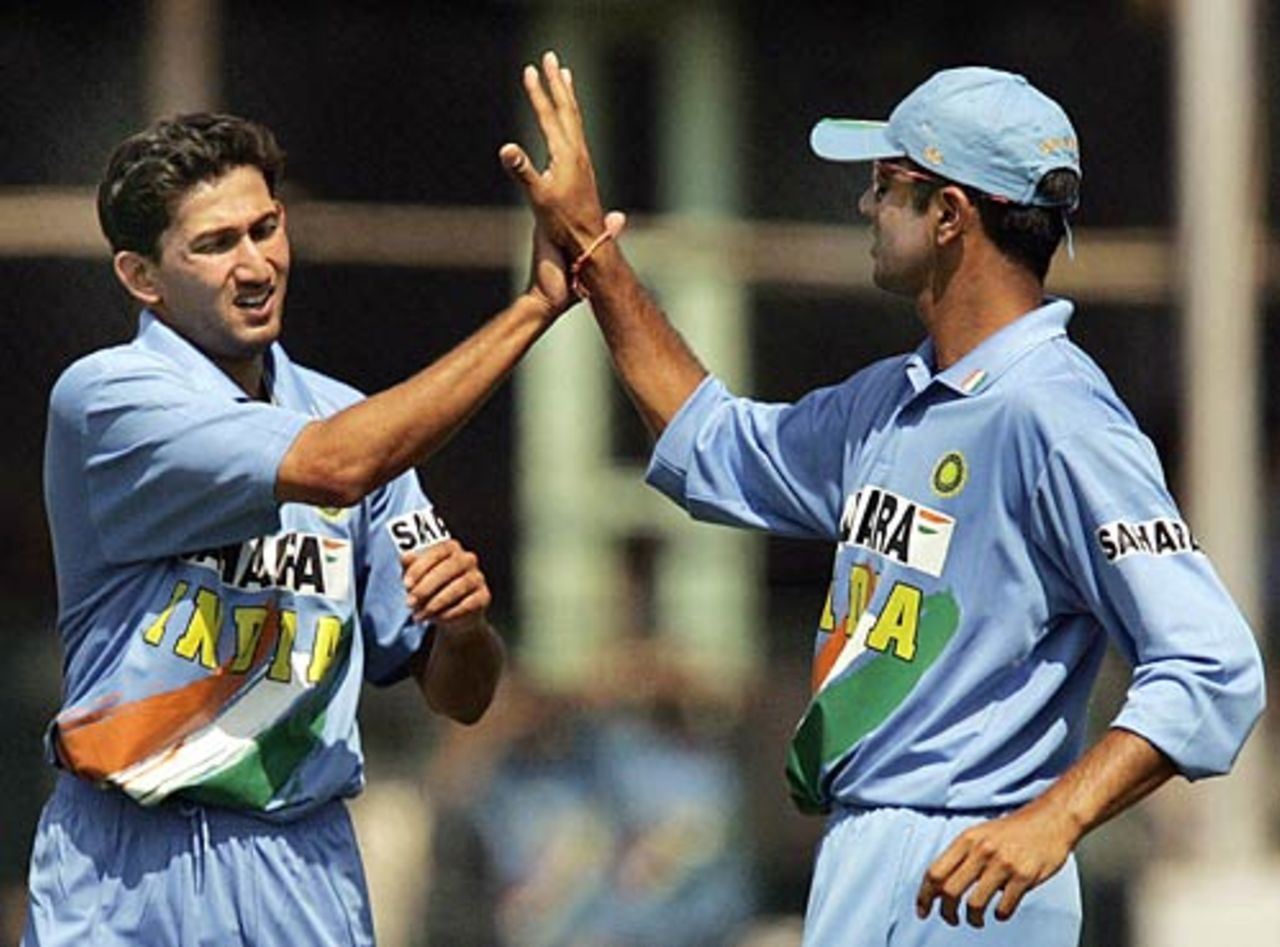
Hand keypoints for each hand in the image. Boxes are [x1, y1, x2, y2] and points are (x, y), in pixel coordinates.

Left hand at [401, 540, 490, 631]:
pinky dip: (449, 613)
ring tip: (420, 615)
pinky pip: (467, 604)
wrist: (450, 615)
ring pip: (458, 587)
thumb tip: (406, 557)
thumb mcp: (416, 578)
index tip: (406, 584)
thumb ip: (410, 566)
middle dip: (426, 587)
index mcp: (451, 548)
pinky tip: (437, 618)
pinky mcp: (484, 596)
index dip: (420, 567)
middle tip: (410, 602)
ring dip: (435, 603)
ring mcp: (478, 577)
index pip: (437, 552)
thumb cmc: (430, 590)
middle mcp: (468, 559)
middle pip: (449, 568)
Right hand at [500, 50, 609, 255]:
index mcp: (565, 154)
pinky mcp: (583, 167)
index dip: (537, 92)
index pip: (548, 115)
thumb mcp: (537, 197)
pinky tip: (568, 116)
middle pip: (566, 108)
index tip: (529, 69)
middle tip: (550, 57)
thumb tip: (506, 149)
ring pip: (574, 117)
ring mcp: (582, 159)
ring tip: (564, 75)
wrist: (588, 240)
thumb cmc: (562, 222)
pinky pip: (577, 131)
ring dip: (567, 94)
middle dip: (556, 82)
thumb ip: (521, 170)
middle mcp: (577, 151)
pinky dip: (571, 114)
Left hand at [915, 800, 1079, 927]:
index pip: (934, 872)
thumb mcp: (979, 834)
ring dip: (972, 919)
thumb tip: (938, 886)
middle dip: (946, 912)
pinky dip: (999, 915)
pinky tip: (1000, 912)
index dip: (924, 896)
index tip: (922, 910)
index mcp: (966, 840)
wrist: (1049, 820)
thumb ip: (960, 856)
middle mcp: (981, 851)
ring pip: (974, 903)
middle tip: (950, 919)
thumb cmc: (1011, 830)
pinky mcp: (1025, 876)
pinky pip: (1004, 907)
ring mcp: (1003, 864)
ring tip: (975, 921)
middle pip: (950, 891)